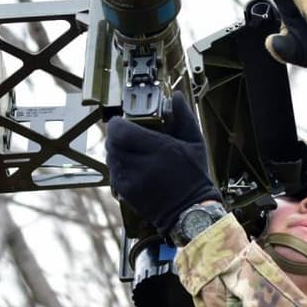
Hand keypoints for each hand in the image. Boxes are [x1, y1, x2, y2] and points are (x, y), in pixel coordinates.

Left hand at [105, 92, 220, 232]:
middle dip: (117, 136)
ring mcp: (132, 181)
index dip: (118, 123)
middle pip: (112, 143)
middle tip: (128, 135)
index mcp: (160, 149)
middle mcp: (142, 165)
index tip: (124, 121)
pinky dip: (119, 167)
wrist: (191, 210)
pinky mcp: (126, 193)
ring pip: (110, 157)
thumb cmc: (195, 176)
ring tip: (132, 152)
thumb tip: (177, 96)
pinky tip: (134, 167)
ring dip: (117, 152)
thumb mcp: (195, 143)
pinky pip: (113, 173)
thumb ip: (184, 117)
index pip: (120, 130)